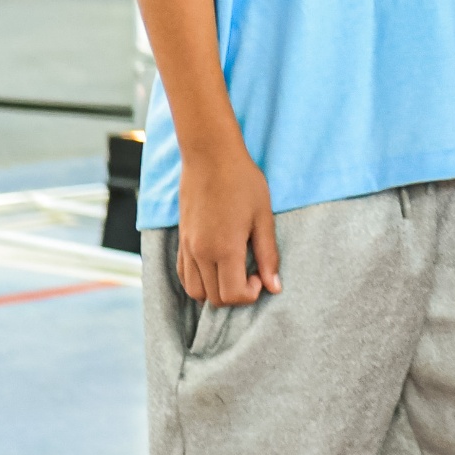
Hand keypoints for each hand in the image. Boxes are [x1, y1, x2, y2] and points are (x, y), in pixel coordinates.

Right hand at [176, 141, 279, 307]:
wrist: (210, 156)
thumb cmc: (242, 182)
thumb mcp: (263, 217)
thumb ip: (268, 254)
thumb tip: (275, 287)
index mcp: (224, 249)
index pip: (232, 296)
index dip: (250, 294)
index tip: (260, 276)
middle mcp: (201, 253)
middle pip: (214, 298)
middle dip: (236, 295)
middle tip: (252, 273)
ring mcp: (187, 248)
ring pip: (195, 292)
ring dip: (216, 291)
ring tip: (234, 270)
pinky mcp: (180, 241)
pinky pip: (184, 276)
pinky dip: (199, 281)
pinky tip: (216, 266)